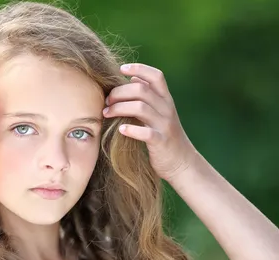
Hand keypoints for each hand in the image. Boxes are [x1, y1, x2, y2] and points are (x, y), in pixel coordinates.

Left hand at [102, 63, 197, 181]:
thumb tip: (132, 79)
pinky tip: (120, 130)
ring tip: (106, 113)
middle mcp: (167, 109)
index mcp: (166, 100)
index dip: (139, 68)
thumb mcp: (159, 113)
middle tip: (106, 101)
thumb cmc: (164, 136)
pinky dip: (131, 130)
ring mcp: (165, 125)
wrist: (182, 162)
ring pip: (141, 108)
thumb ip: (148, 97)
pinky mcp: (161, 142)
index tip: (121, 69)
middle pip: (142, 90)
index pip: (156, 76)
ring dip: (119, 108)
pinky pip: (146, 133)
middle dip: (119, 92)